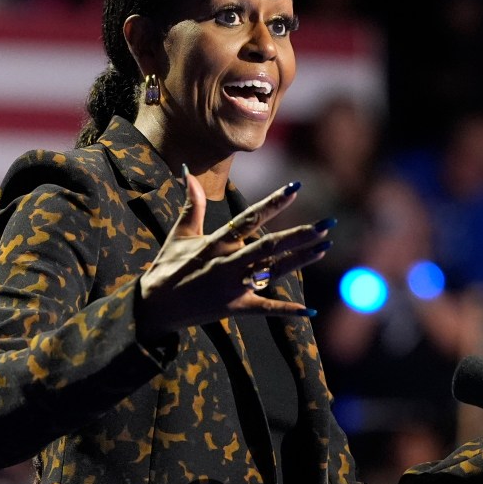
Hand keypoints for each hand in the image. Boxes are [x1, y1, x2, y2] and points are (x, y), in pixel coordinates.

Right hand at [136, 171, 332, 342]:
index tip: (296, 188)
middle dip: (301, 234)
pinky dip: (287, 311)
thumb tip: (188, 172)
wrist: (154, 307)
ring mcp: (233, 287)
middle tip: (328, 224)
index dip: (273, 202)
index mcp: (216, 242)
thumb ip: (191, 204)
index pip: (250, 218)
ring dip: (300, 260)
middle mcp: (228, 262)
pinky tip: (310, 312)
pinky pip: (265, 309)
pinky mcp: (235, 308)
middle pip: (270, 246)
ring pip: (274, 272)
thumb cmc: (167, 267)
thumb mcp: (179, 234)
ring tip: (324, 247)